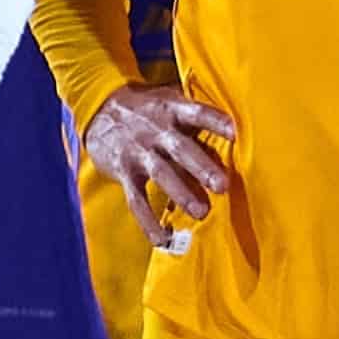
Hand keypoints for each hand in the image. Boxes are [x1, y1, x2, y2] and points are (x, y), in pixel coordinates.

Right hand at [84, 84, 236, 247]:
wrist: (99, 107)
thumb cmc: (149, 108)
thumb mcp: (170, 100)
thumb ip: (195, 115)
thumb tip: (239, 130)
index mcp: (172, 108)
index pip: (196, 112)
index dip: (214, 121)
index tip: (234, 132)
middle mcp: (156, 129)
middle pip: (181, 148)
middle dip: (202, 167)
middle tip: (222, 186)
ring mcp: (139, 151)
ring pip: (162, 174)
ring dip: (182, 194)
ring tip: (201, 213)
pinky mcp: (124, 171)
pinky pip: (136, 200)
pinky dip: (148, 221)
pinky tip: (163, 238)